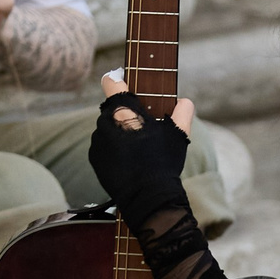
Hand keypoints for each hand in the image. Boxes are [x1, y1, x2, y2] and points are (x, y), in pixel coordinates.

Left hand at [90, 81, 194, 226]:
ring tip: (139, 149)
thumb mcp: (178, 134)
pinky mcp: (94, 159)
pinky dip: (114, 150)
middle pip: (114, 109)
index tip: (126, 85)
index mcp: (122, 111)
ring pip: (109, 129)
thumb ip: (182, 112)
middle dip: (126, 115)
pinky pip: (104, 147)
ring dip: (120, 133)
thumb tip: (185, 102)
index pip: (111, 82)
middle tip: (145, 129)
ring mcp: (96, 142)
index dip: (119, 80)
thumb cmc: (163, 162)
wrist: (147, 198)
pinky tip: (130, 161)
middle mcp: (104, 123)